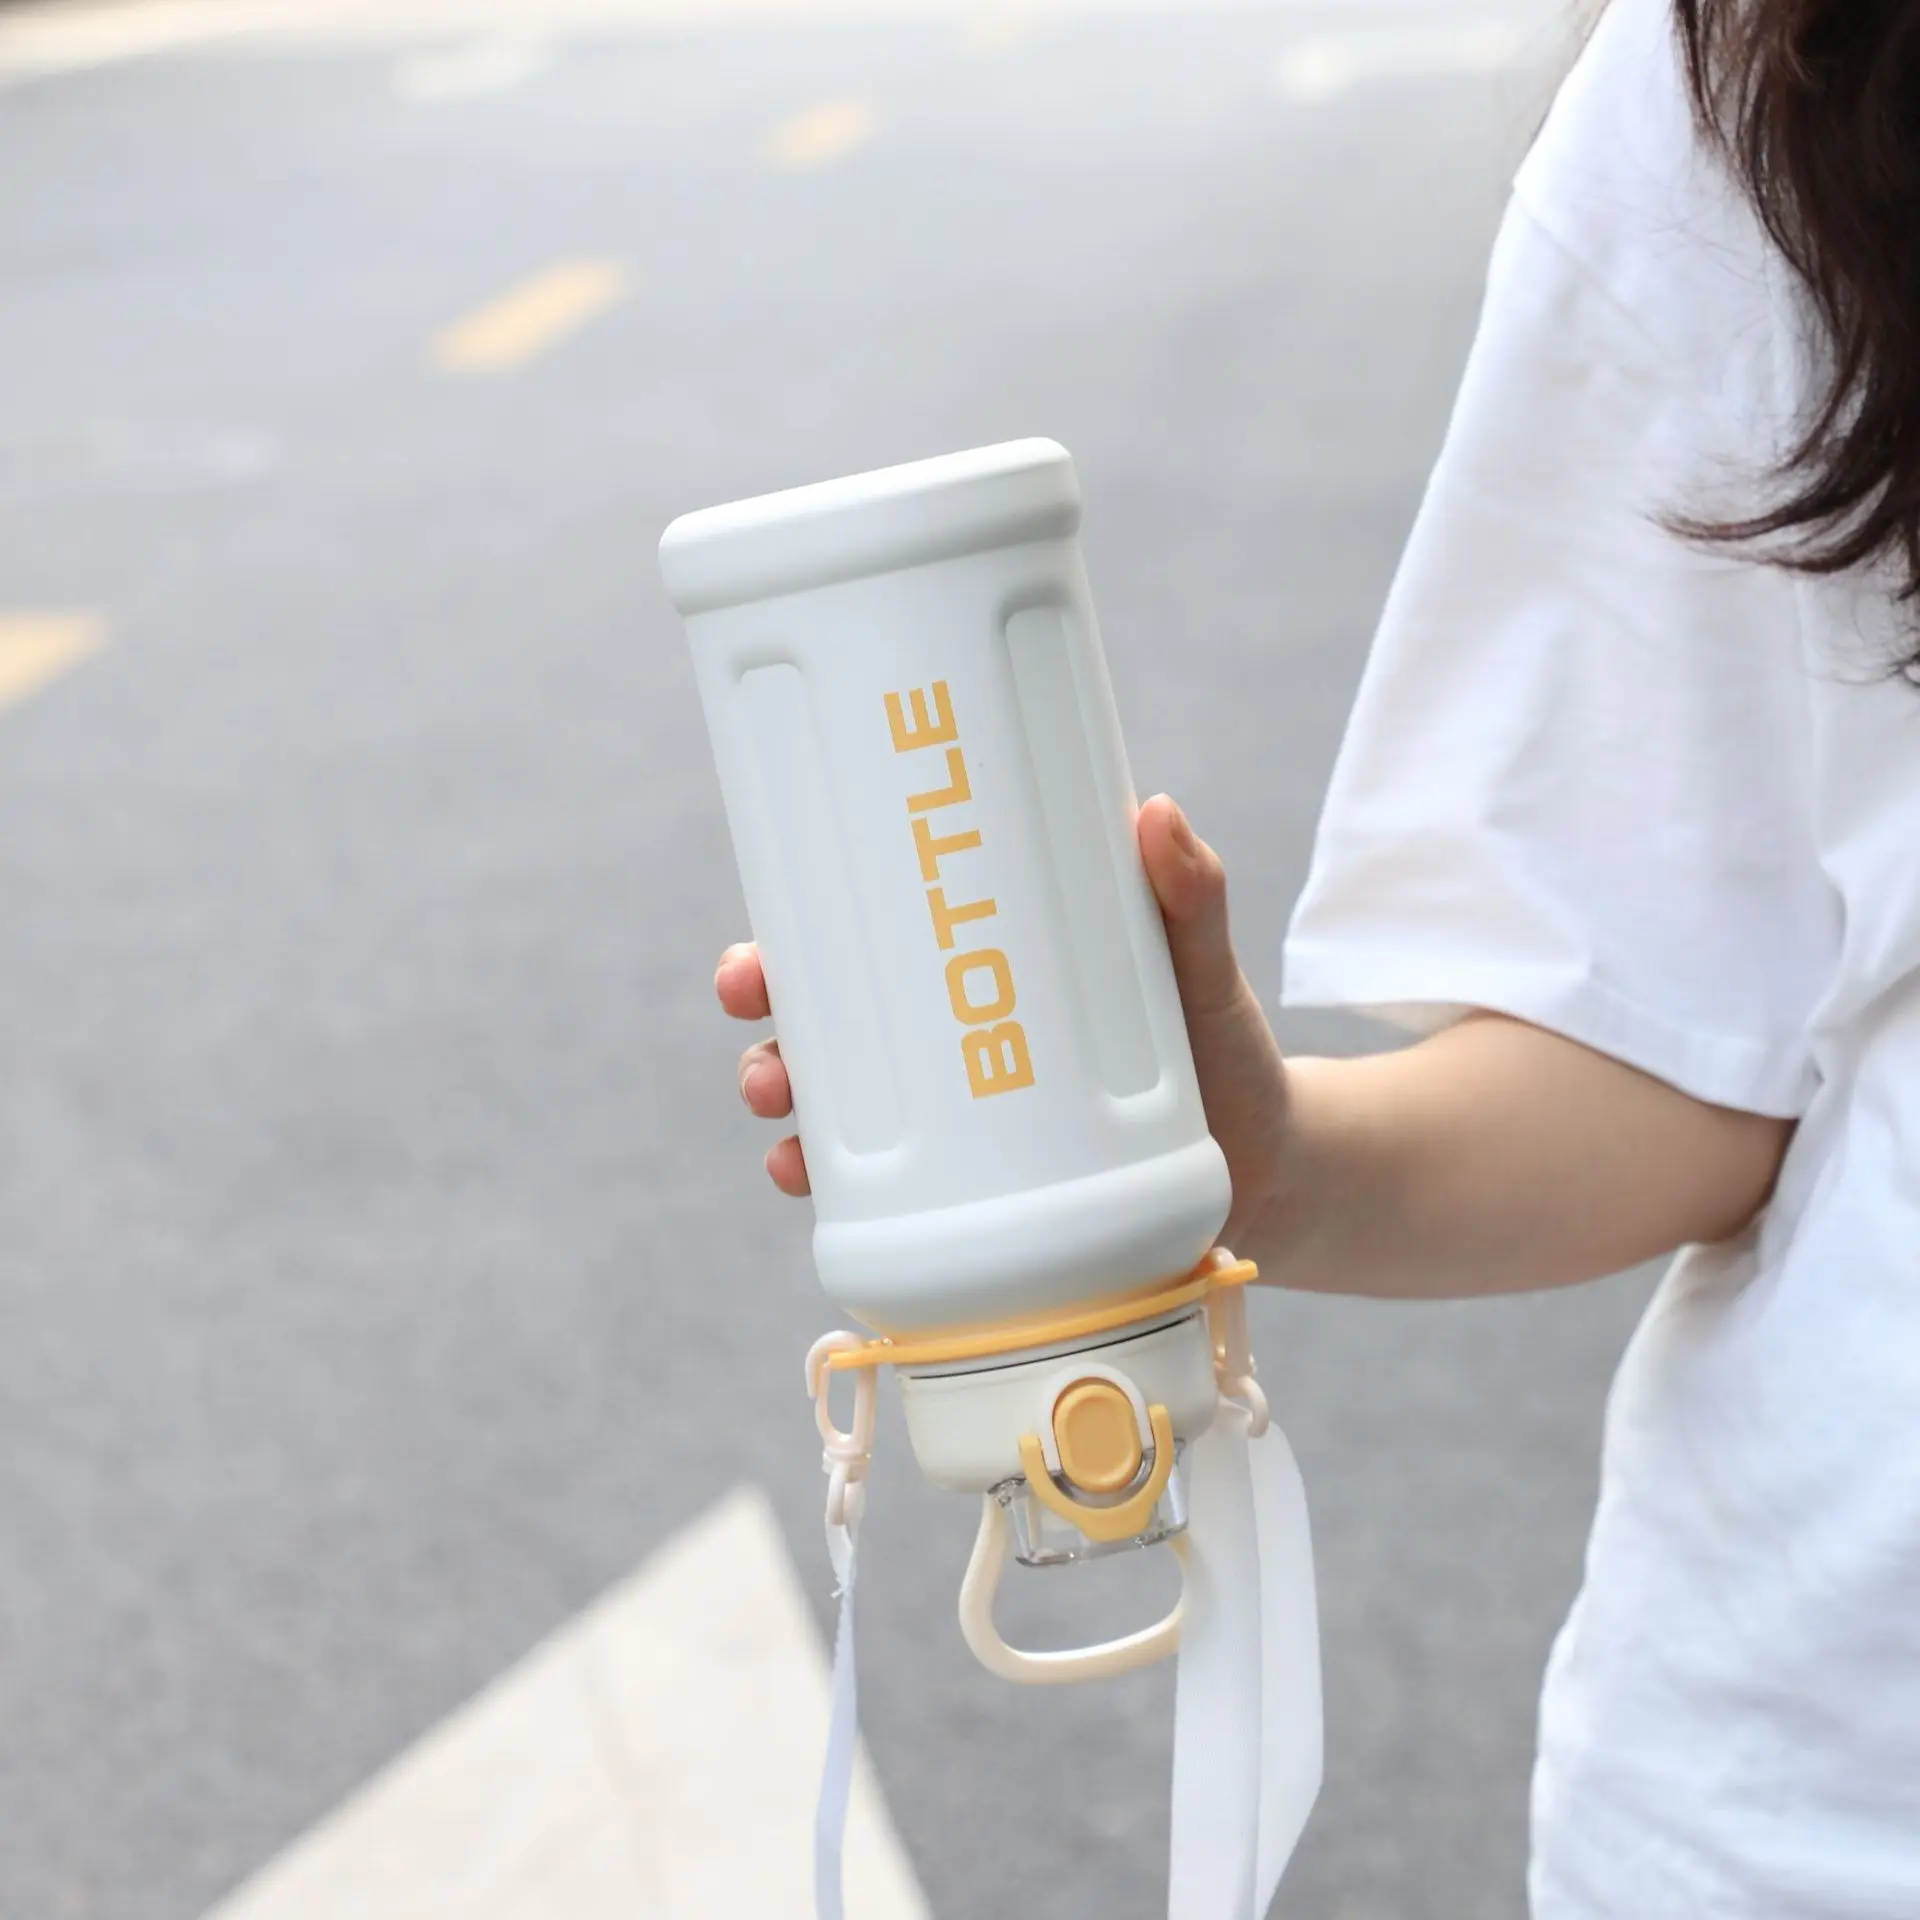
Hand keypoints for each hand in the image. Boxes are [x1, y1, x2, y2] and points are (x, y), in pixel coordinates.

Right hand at [714, 794, 1292, 1253]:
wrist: (1271, 1178)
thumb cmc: (1225, 1055)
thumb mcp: (1201, 974)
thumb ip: (1189, 901)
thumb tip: (1158, 811)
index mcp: (984, 970)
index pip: (869, 939)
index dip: (794, 937)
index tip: (760, 945)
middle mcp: (954, 1041)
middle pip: (827, 1021)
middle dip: (770, 1021)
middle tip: (761, 1021)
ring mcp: (960, 1126)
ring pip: (839, 1107)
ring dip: (786, 1104)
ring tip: (781, 1121)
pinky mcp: (977, 1199)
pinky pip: (881, 1195)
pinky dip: (828, 1187)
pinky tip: (805, 1184)